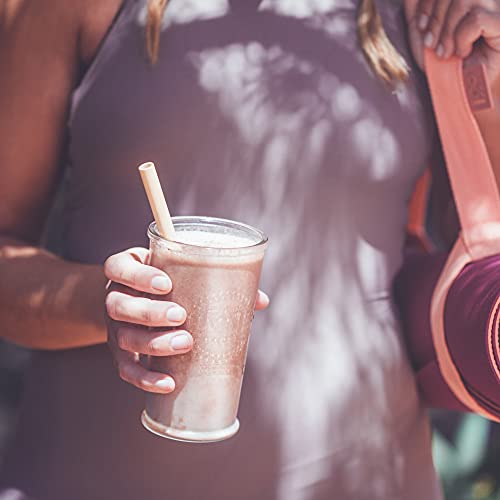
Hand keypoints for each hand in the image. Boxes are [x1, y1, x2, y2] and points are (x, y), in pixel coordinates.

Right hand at [104, 247, 268, 392]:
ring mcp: (114, 328)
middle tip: (181, 316)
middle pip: (120, 306)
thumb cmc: (164, 283)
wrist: (133, 300)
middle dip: (151, 312)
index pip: (119, 268)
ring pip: (123, 338)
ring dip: (153, 344)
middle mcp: (114, 298)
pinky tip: (168, 383)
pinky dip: (145, 379)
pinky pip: (126, 370)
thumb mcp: (178, 271)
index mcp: (125, 270)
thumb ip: (214, 279)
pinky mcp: (119, 354)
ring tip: (185, 343)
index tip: (165, 283)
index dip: (138, 276)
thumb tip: (260, 300)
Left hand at [405, 0, 499, 86]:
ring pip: (464, 0)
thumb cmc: (443, 68)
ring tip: (446, 52)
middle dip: (435, 20)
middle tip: (431, 45)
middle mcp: (484, 0)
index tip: (421, 26)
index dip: (428, 4)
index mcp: (466, 1)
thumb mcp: (425, 38)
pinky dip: (462, 38)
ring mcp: (495, 9)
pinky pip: (476, 19)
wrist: (460, 95)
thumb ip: (419, 15)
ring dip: (447, 31)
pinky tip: (463, 51)